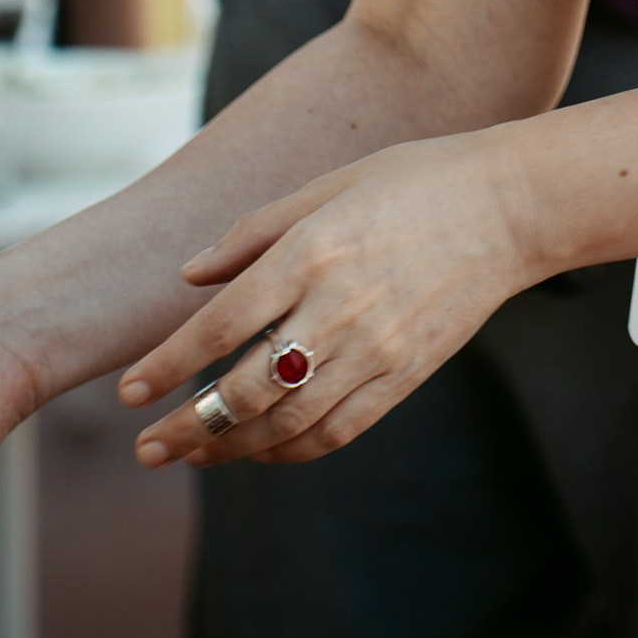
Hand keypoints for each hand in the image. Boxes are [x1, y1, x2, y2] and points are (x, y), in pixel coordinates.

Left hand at [118, 132, 536, 469]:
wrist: (509, 207)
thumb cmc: (413, 181)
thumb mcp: (326, 186)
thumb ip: (253, 232)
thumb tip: (189, 276)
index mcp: (311, 250)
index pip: (221, 324)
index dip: (168, 364)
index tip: (128, 393)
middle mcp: (338, 306)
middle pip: (245, 389)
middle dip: (188, 427)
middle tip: (147, 450)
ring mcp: (377, 347)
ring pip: (288, 421)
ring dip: (231, 447)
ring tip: (193, 456)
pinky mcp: (407, 374)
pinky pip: (339, 429)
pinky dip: (293, 450)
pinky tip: (261, 451)